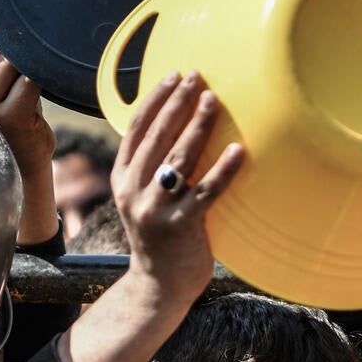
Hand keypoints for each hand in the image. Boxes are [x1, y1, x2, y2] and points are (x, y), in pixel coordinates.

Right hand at [0, 17, 58, 243]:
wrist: (22, 170)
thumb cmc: (14, 123)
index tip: (11, 39)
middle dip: (14, 42)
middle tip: (33, 57)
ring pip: (10, 60)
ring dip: (31, 62)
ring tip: (41, 73)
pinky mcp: (10, 118)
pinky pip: (29, 81)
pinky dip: (43, 77)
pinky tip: (49, 83)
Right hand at [111, 72, 243, 299]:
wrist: (159, 286)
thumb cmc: (162, 235)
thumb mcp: (145, 198)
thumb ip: (154, 167)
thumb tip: (182, 124)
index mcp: (122, 179)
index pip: (136, 128)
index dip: (155, 99)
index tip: (175, 75)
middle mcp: (133, 191)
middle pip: (156, 137)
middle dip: (177, 103)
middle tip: (197, 77)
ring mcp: (155, 210)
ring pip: (177, 159)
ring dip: (197, 126)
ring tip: (214, 101)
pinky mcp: (180, 227)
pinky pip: (205, 192)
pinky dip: (223, 170)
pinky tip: (239, 150)